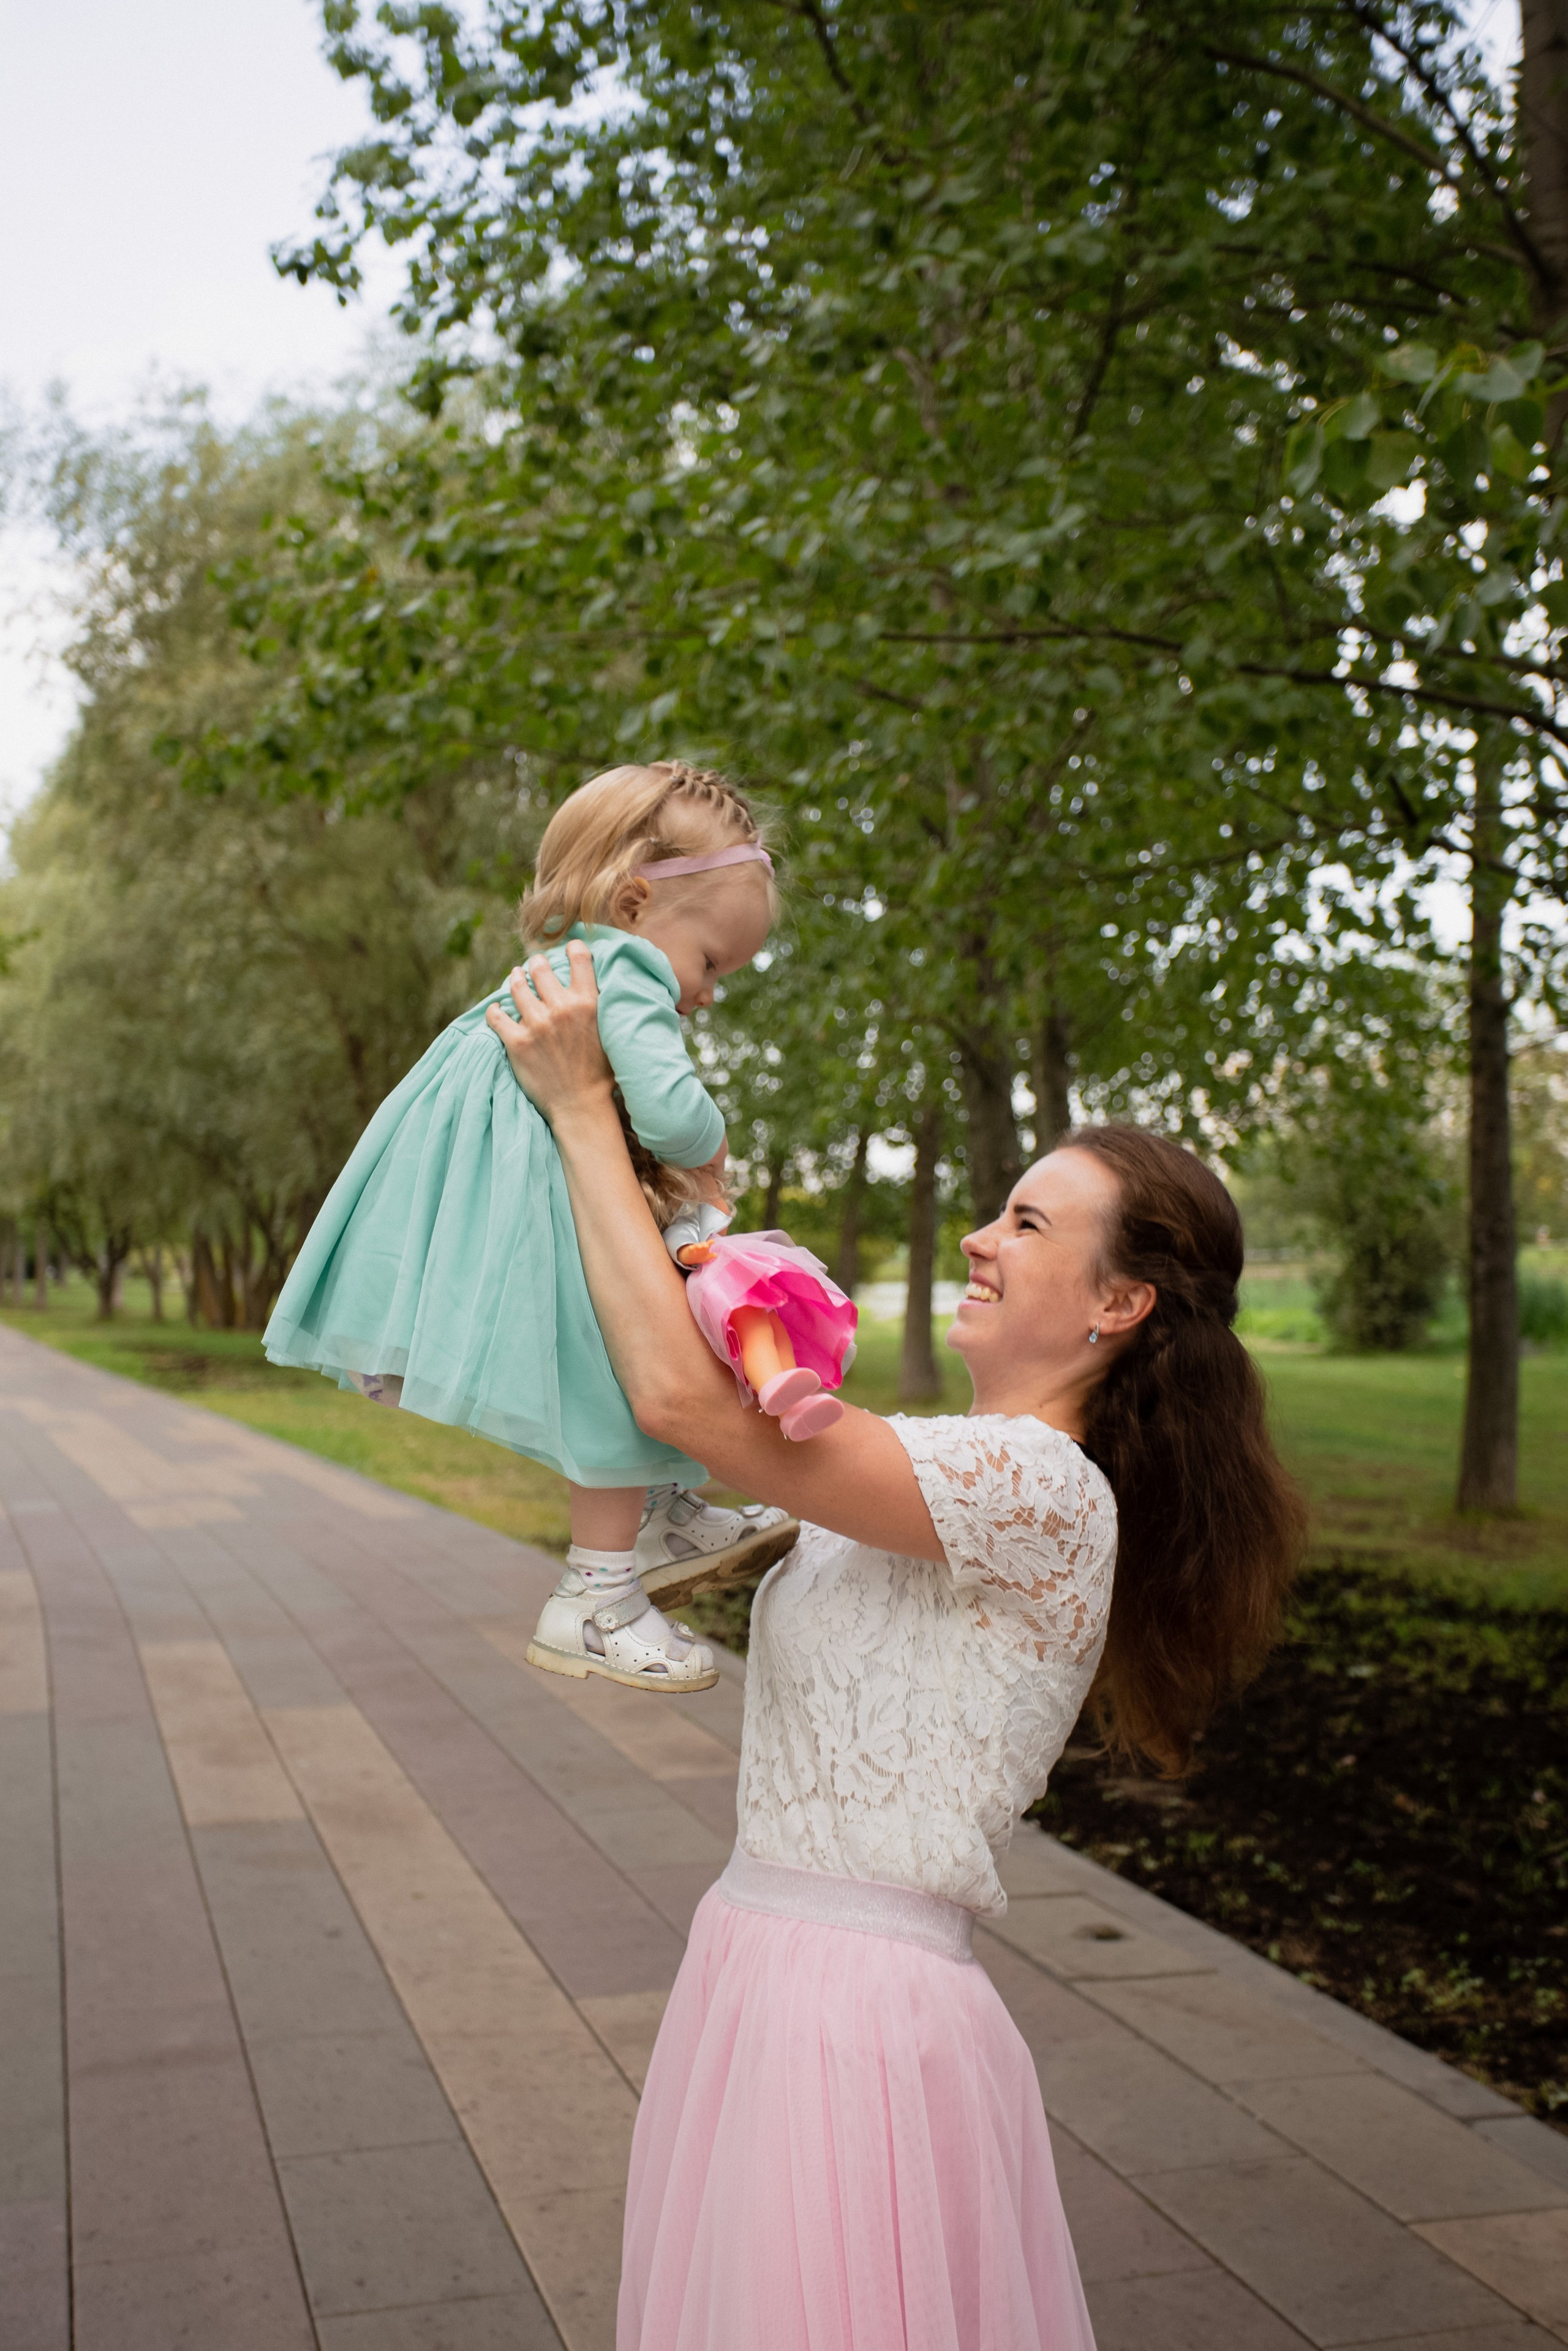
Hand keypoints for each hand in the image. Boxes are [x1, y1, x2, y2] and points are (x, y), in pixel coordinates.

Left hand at [485, 943, 614, 1117]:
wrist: (581, 1106)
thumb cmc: (600, 1072)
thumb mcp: (610, 1031)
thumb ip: (598, 1005)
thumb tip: (592, 982)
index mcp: (588, 1002)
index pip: (579, 957)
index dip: (572, 947)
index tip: (567, 948)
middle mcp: (561, 1009)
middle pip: (540, 967)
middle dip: (536, 963)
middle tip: (534, 966)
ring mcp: (536, 1025)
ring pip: (516, 986)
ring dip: (514, 980)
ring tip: (515, 979)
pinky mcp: (517, 1043)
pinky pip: (496, 1016)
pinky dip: (495, 1011)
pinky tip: (497, 1010)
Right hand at [675, 1241, 717, 1265]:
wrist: (691, 1257)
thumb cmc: (701, 1255)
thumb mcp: (706, 1257)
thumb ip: (711, 1256)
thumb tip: (716, 1255)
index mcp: (705, 1247)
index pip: (709, 1243)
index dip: (711, 1242)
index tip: (713, 1241)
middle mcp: (700, 1245)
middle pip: (703, 1243)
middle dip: (704, 1244)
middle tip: (706, 1246)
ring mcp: (695, 1247)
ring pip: (697, 1245)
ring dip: (698, 1245)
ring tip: (700, 1247)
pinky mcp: (690, 1249)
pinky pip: (690, 1248)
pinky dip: (691, 1247)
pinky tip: (691, 1248)